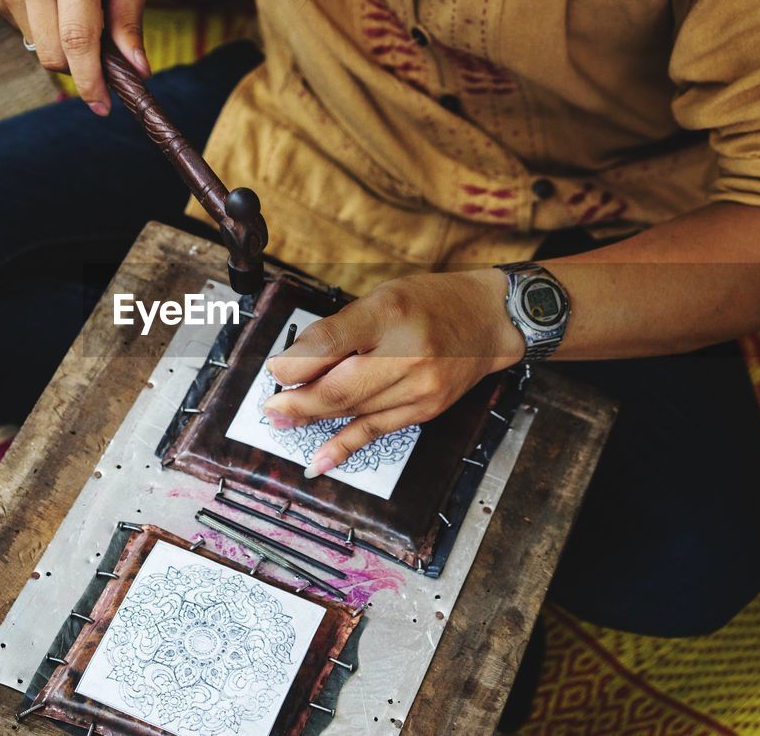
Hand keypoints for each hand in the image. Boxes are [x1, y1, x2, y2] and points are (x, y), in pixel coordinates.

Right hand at [0, 0, 148, 114]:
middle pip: (53, 54)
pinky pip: (27, 36)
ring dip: (65, 47)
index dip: (90, 79)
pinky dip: (48, 32)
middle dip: (81, 68)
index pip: (77, 38)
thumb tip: (137, 71)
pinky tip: (56, 1)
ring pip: (39, 49)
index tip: (103, 106)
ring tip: (78, 9)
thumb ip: (130, 22)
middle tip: (103, 55)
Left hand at [263, 269, 523, 477]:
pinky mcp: (425, 411)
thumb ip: (340, 330)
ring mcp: (419, 388)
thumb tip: (295, 363)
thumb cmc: (430, 303)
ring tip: (282, 421)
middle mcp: (406, 353)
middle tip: (270, 408)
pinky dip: (343, 446)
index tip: (273, 371)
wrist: (488, 321)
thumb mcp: (381, 299)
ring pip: (352, 411)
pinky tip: (317, 461)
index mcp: (388, 313)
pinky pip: (376, 431)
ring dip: (312, 419)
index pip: (328, 344)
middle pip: (338, 387)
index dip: (293, 364)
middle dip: (296, 401)